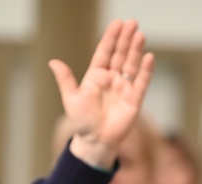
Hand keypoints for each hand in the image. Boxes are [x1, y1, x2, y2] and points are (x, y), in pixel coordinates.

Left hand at [49, 19, 154, 168]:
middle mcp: (112, 79)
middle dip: (126, 39)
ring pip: (132, 65)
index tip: (117, 24)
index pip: (105, 52)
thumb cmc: (82, 122)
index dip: (111, 38)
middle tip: (132, 23)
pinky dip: (146, 70)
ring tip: (140, 35)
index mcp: (96, 76)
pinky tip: (149, 57)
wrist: (95, 142)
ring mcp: (124, 88)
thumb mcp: (71, 99)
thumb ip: (66, 80)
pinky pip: (142, 82)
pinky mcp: (134, 100)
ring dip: (136, 50)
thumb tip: (53, 61)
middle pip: (120, 55)